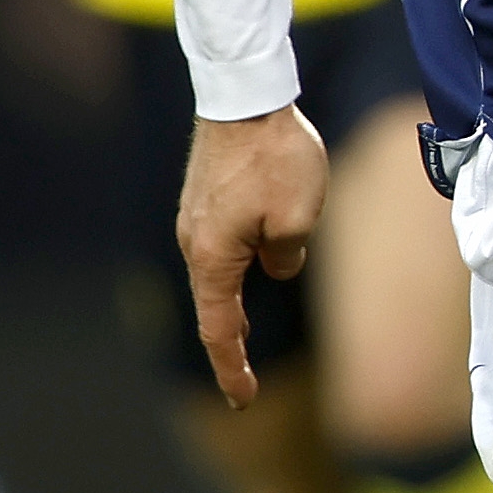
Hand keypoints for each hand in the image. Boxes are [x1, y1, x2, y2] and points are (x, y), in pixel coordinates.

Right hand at [176, 105, 327, 408]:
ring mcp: (196, 217)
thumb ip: (287, 255)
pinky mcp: (205, 196)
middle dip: (231, 344)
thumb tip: (279, 265)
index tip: (242, 400)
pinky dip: (240, 263)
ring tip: (248, 328)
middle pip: (215, 305)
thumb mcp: (297, 218)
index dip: (232, 369)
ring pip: (221, 271)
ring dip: (236, 299)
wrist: (244, 92)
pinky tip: (262, 256)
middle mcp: (195, 241)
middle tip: (244, 384)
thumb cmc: (273, 155)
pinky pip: (223, 243)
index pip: (219, 330)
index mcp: (213, 256)